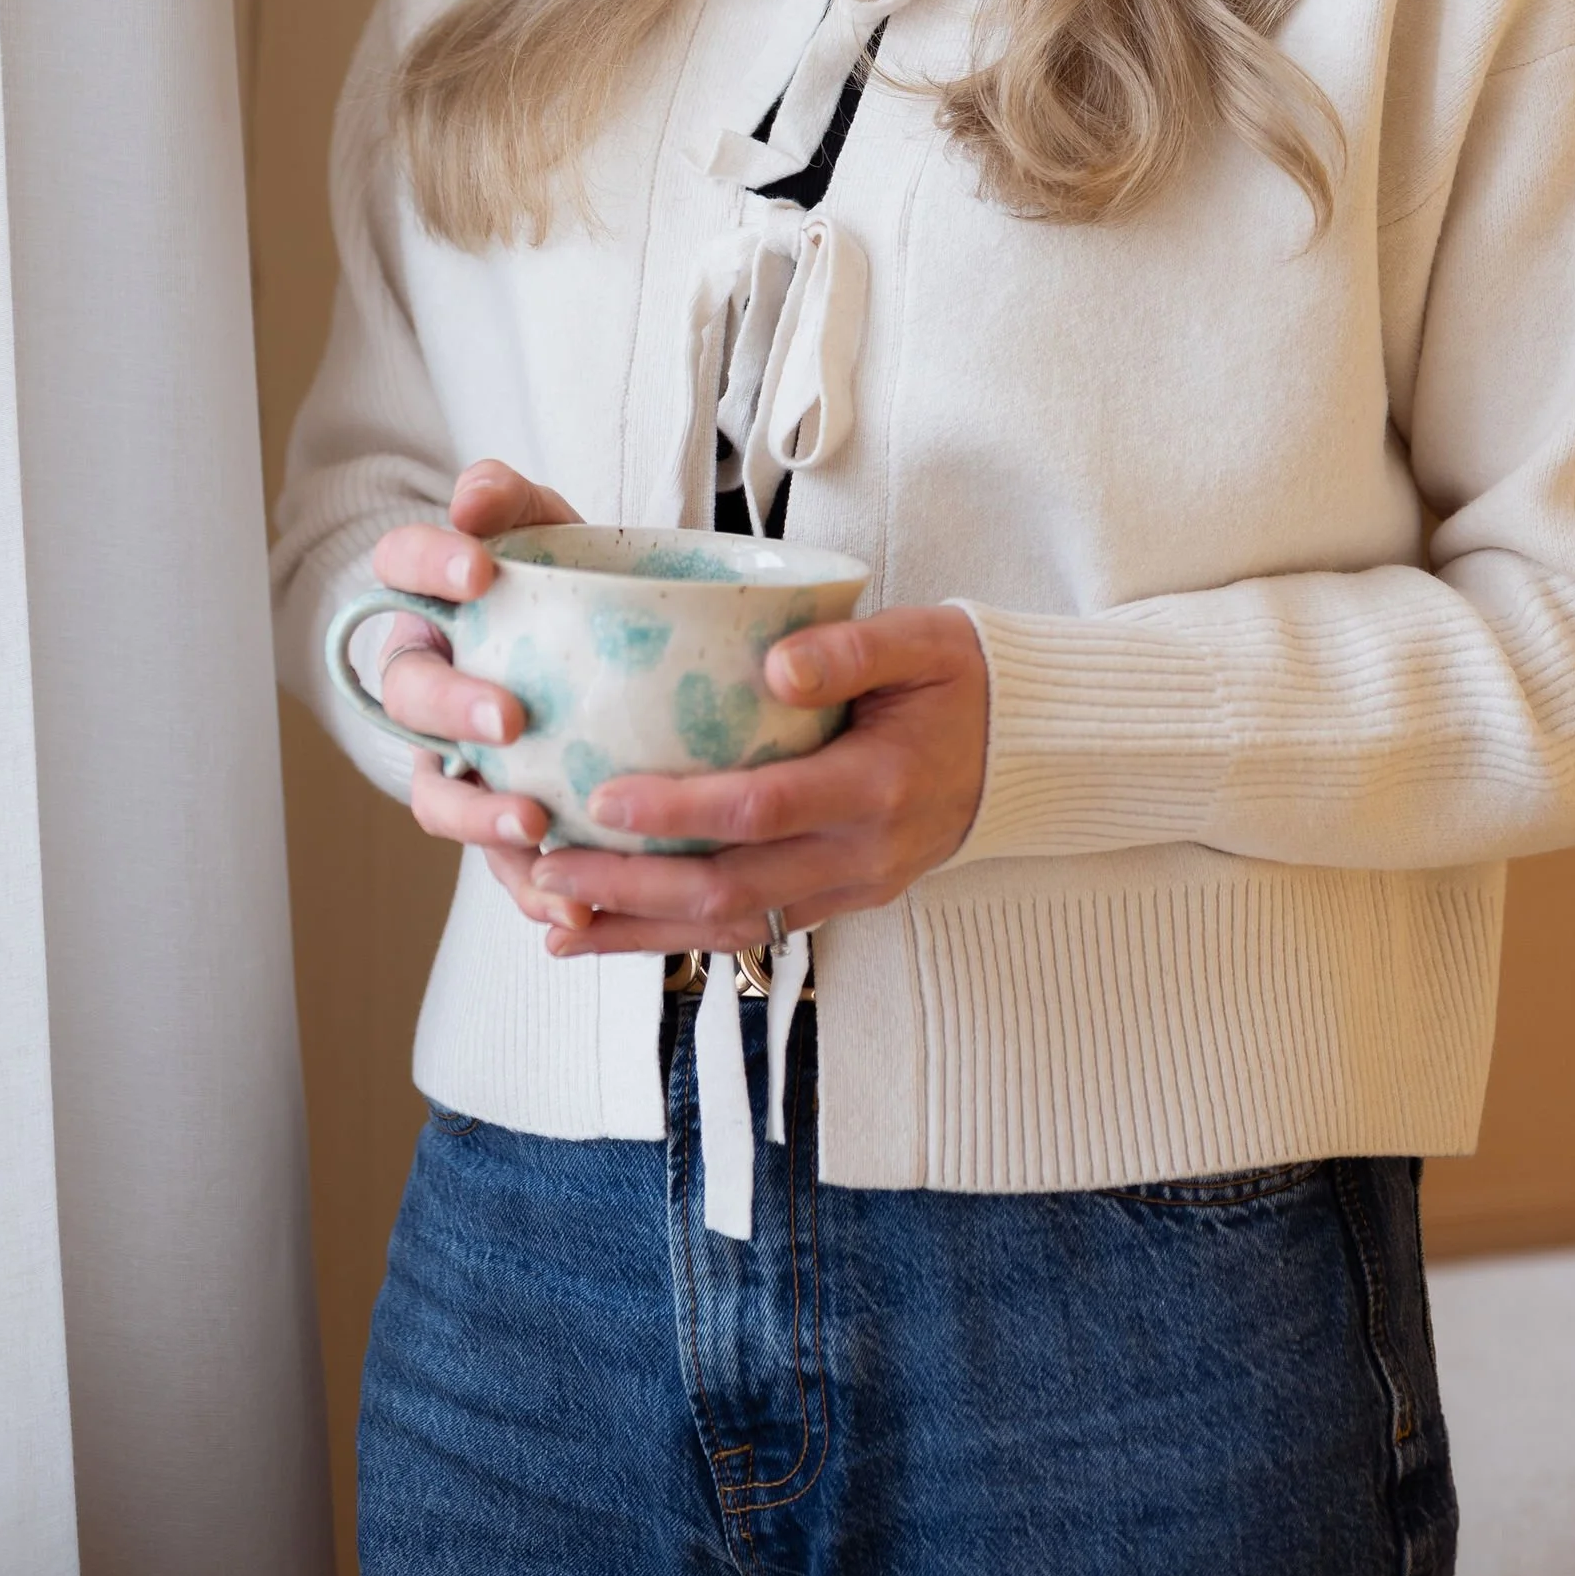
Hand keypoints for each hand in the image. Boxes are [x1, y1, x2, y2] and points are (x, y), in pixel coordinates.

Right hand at [374, 464, 584, 927]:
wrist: (599, 659)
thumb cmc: (564, 583)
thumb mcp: (548, 527)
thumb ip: (513, 501)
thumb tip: (474, 497)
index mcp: (431, 599)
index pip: (399, 566)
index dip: (426, 566)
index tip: (479, 570)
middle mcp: (429, 682)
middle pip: (410, 694)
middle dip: (452, 706)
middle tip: (509, 714)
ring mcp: (456, 758)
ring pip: (439, 795)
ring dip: (478, 815)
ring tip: (532, 824)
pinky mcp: (497, 821)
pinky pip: (501, 866)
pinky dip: (533, 890)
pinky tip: (574, 910)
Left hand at [534, 606, 989, 961]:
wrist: (1028, 749)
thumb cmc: (965, 679)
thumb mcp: (924, 640)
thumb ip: (852, 648)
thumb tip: (775, 665)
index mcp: (878, 785)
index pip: (763, 807)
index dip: (680, 811)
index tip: (603, 797)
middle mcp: (861, 855)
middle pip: (730, 888)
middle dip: (631, 886)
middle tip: (547, 865)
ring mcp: (850, 888)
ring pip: (730, 926)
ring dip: (639, 931)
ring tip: (555, 924)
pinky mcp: (839, 900)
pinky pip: (749, 929)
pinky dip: (678, 935)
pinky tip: (615, 929)